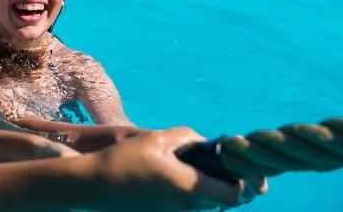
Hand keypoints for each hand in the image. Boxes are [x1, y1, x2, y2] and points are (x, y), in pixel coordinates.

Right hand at [91, 128, 266, 210]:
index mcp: (188, 186)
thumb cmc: (123, 161)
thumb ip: (185, 137)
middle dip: (239, 185)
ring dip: (219, 188)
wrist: (95, 187)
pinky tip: (190, 174)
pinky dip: (201, 192)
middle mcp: (188, 205)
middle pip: (229, 202)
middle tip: (237, 167)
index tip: (245, 165)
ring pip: (212, 204)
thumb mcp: (155, 139)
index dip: (247, 181)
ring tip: (214, 167)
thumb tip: (204, 141)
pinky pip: (195, 205)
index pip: (235, 194)